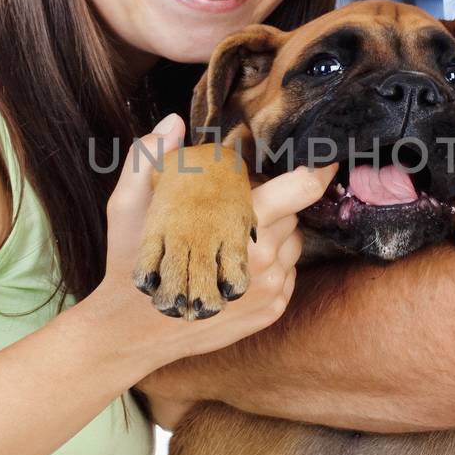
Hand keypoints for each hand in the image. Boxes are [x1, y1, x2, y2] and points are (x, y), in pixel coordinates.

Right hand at [94, 116, 335, 379]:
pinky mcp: (270, 311)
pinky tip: (236, 266)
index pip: (297, 191)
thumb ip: (149, 158)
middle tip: (233, 209)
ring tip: (232, 240)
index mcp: (233, 227)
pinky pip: (289, 273)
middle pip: (292, 213)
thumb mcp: (126, 206)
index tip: (328, 160)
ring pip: (293, 242)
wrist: (131, 331)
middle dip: (271, 204)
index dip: (317, 172)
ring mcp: (268, 290)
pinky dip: (272, 264)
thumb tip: (174, 122)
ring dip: (273, 234)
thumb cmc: (129, 261)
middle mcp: (260, 260)